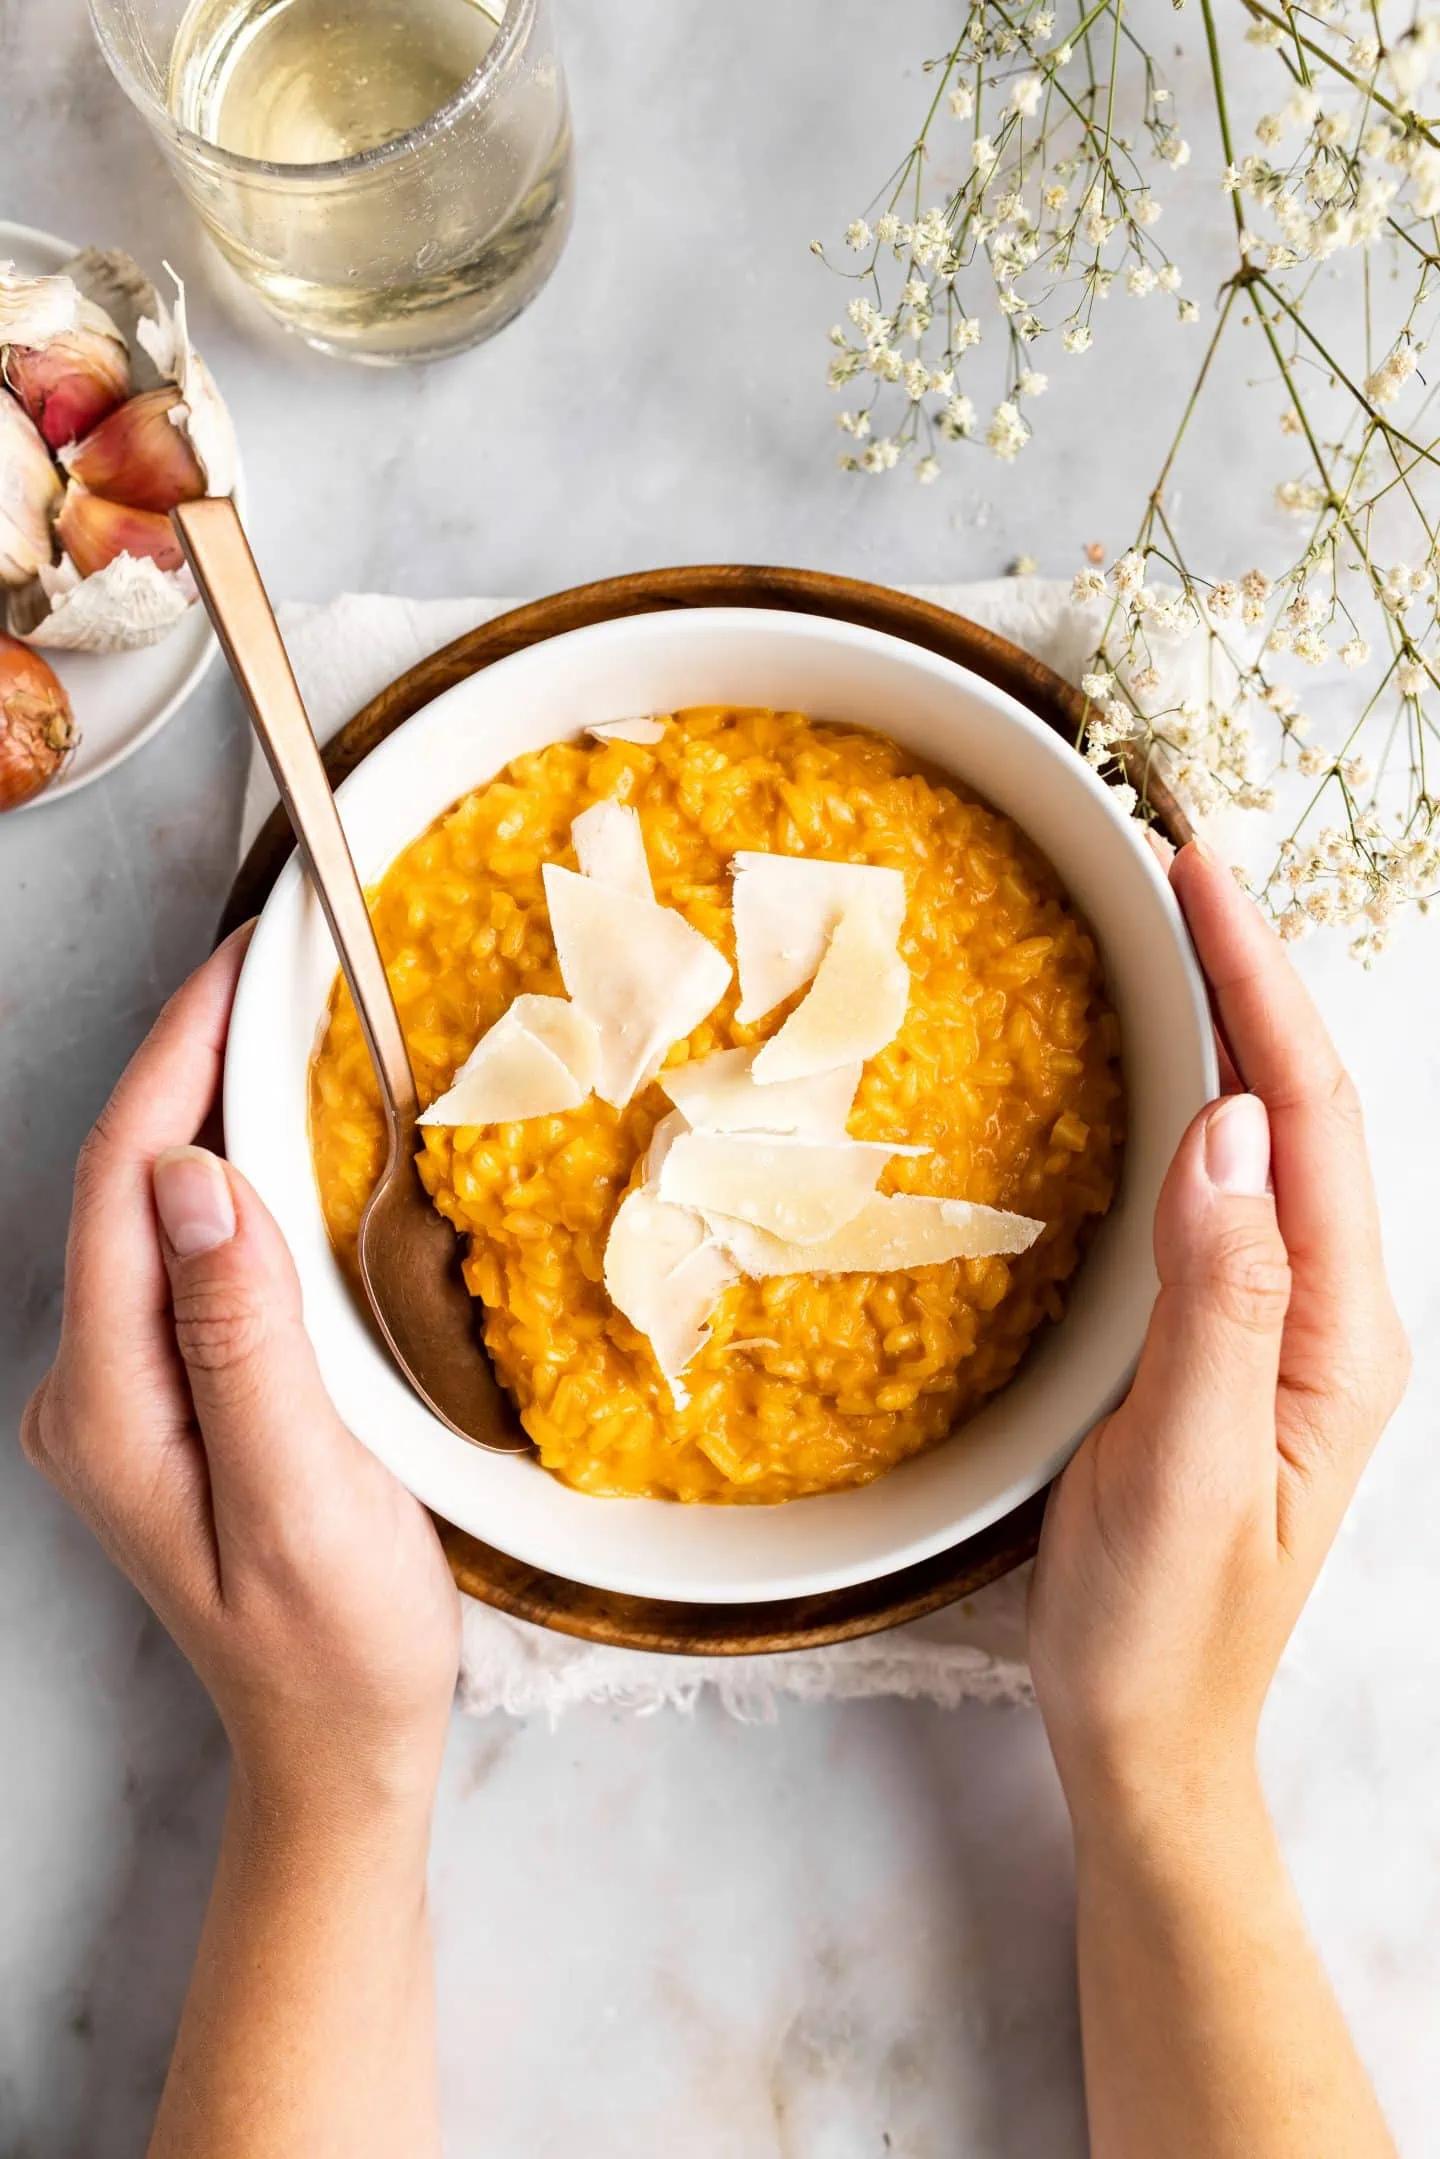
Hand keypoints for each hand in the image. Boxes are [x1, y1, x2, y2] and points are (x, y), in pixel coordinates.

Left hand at [21, 929, 460, 1828]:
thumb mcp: (301, 1497)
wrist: (336, 1743)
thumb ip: (241, 1339)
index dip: (177, 1057)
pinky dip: (234, 1175)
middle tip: (276, 963)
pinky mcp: (174, 1394)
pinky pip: (189, 1252)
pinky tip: (286, 1140)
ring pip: (156, 1210)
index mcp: (109, 1403)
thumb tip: (193, 1177)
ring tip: (283, 1021)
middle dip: (190, 1058)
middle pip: (126, 1182)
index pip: (126, 1184)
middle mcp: (93, 1386)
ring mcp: (127, 1392)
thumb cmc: (336, 1642)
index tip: (245, 962)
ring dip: (211, 1107)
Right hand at [1030, 840, 1409, 1827]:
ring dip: (1227, 1022)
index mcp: (1340, 1333)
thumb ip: (1221, 1303)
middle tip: (1179, 862)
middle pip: (1300, 1107)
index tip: (1198, 879)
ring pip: (1264, 1137)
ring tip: (1174, 927)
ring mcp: (1279, 1324)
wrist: (1146, 1732)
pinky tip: (1157, 1066)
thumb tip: (1224, 1133)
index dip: (1258, 987)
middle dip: (1251, 974)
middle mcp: (1327, 1312)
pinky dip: (1190, 1098)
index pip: (1307, 1119)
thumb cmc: (1162, 1624)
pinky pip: (1220, 1189)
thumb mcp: (1193, 1471)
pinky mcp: (1224, 1338)